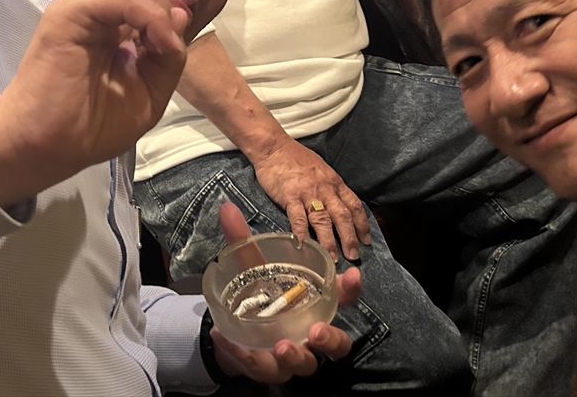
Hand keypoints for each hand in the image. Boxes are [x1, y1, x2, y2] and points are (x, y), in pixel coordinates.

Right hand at [0, 0, 187, 206]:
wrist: (46, 146)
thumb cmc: (88, 123)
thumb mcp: (147, 90)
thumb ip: (164, 51)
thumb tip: (174, 13)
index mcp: (107, 16)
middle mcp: (90, 1)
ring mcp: (77, 4)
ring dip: (158, 7)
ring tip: (161, 46)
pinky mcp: (68, 16)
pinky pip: (121, 0)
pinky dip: (147, 21)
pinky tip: (154, 45)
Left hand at [212, 203, 362, 382]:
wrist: (229, 328)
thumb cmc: (253, 294)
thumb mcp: (248, 266)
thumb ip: (241, 240)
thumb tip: (226, 207)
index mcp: (313, 305)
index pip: (341, 299)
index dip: (350, 289)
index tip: (353, 273)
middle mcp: (310, 334)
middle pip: (337, 345)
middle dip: (331, 339)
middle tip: (316, 330)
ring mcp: (292, 356)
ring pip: (306, 365)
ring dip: (296, 357)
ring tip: (282, 346)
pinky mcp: (267, 368)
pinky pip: (261, 367)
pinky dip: (244, 355)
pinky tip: (223, 336)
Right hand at [252, 138, 371, 261]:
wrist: (273, 147)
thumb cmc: (296, 158)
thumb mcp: (321, 170)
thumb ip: (330, 189)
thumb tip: (340, 208)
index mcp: (334, 182)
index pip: (354, 205)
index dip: (362, 224)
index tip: (367, 240)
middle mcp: (324, 188)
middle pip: (342, 215)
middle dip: (350, 237)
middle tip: (354, 255)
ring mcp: (307, 192)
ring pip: (322, 219)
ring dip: (329, 241)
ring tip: (333, 258)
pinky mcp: (289, 196)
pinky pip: (297, 218)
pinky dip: (301, 233)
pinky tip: (304, 246)